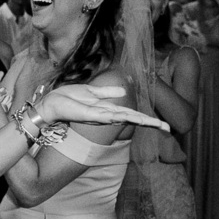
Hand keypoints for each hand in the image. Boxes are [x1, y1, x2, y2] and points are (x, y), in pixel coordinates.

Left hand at [38, 84, 168, 131]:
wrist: (51, 103)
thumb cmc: (67, 98)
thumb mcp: (90, 92)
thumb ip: (106, 92)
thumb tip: (124, 90)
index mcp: (106, 109)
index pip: (130, 114)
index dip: (145, 118)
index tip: (163, 124)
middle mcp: (105, 115)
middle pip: (131, 119)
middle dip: (149, 123)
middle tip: (167, 128)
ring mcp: (98, 116)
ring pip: (124, 118)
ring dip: (140, 120)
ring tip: (157, 124)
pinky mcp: (90, 115)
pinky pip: (107, 115)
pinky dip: (120, 116)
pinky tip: (131, 117)